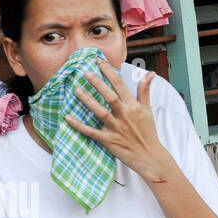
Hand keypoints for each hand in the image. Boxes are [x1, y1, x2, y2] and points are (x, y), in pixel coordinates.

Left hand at [64, 58, 175, 183]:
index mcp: (133, 106)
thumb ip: (145, 91)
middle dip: (98, 84)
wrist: (149, 156)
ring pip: (100, 112)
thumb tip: (149, 73)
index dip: (109, 72)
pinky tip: (68, 118)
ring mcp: (116, 128)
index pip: (120, 85)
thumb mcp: (148, 110)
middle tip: (86, 72)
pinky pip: (91, 132)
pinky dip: (79, 125)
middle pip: (110, 97)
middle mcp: (125, 115)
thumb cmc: (148, 131)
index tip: (99, 61)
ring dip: (88, 101)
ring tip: (76, 90)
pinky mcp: (108, 140)